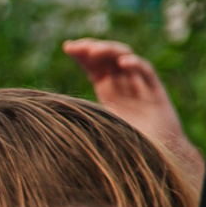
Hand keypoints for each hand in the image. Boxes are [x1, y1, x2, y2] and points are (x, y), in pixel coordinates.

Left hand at [60, 39, 202, 184]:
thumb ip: (81, 117)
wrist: (154, 160)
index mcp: (107, 91)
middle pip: (107, 58)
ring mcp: (139, 86)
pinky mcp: (156, 92)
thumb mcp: (97, 127)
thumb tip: (49, 110)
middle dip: (92, 48)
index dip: (82, 54)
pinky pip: (146, 72)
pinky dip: (135, 64)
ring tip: (94, 51)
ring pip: (125, 58)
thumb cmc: (123, 146)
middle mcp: (122, 84)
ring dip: (110, 51)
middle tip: (77, 47)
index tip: (67, 47)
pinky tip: (123, 63)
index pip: (93, 65)